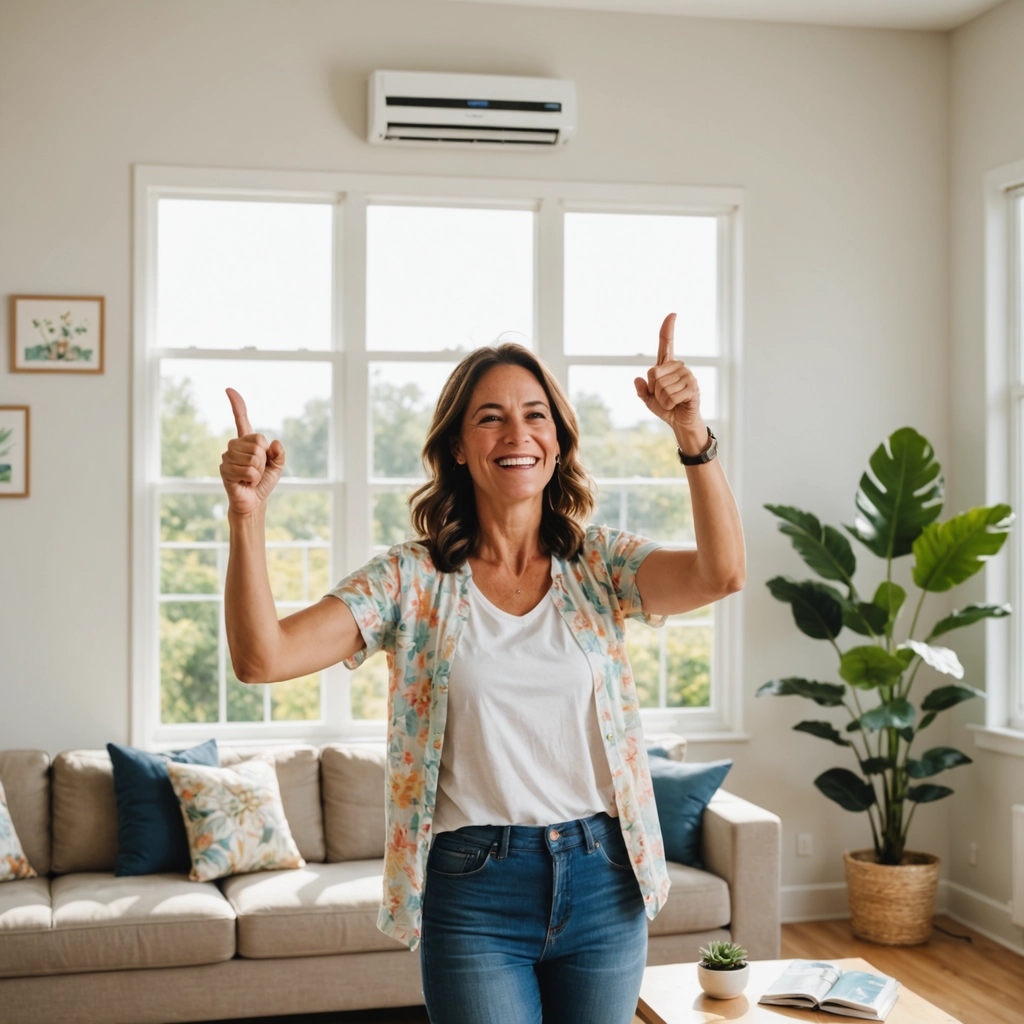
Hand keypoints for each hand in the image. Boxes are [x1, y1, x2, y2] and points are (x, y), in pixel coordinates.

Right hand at [220, 388, 285, 515]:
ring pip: (254, 458)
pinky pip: (248, 471)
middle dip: (264, 461)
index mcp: (248, 441)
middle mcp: (235, 445)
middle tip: (258, 471)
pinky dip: (253, 479)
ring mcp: (228, 456)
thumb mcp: (277, 466)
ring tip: (251, 478)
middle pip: (258, 443)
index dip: (237, 404)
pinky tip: (246, 482)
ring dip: (258, 472)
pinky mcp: (225, 469)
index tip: (228, 389)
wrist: (253, 501)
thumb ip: (279, 454)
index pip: (241, 418)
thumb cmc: (263, 482)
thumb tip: (274, 443)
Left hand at [634, 313, 706, 451]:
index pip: (666, 344)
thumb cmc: (666, 408)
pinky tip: (678, 405)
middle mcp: (679, 367)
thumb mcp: (648, 400)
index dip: (668, 329)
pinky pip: (671, 395)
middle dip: (654, 390)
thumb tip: (638, 379)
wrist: (681, 422)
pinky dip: (669, 404)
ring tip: (672, 402)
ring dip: (662, 399)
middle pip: (654, 374)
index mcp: (667, 366)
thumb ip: (641, 390)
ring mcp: (688, 376)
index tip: (672, 314)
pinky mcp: (693, 387)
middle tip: (665, 398)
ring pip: (662, 387)